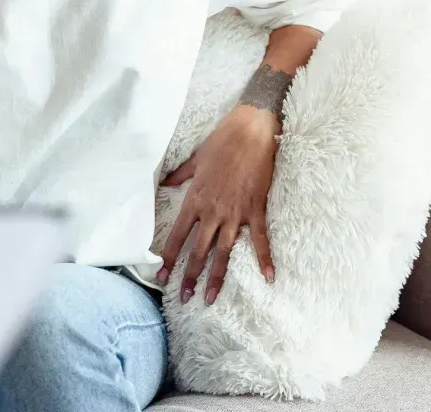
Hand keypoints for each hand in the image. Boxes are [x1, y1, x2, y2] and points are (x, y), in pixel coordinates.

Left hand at [158, 105, 279, 304]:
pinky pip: (260, 240)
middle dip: (190, 275)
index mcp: (195, 199)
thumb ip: (180, 176)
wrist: (251, 132)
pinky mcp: (256, 210)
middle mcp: (213, 211)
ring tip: (210, 298)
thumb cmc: (221, 142)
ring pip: (224, 252)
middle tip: (183, 298)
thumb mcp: (195, 159)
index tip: (161, 276)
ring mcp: (236, 213)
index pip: (178, 235)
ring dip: (217, 277)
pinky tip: (269, 278)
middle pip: (199, 250)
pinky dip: (265, 259)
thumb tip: (165, 182)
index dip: (169, 257)